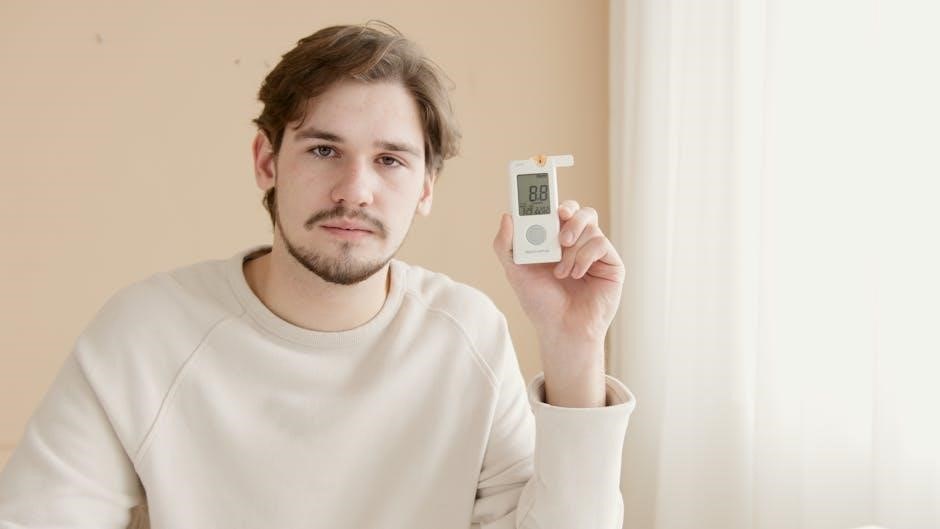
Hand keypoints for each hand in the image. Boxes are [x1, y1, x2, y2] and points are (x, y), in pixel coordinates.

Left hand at [493, 200, 624, 360]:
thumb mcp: (515, 272)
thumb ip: (505, 245)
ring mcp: (594, 251)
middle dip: (568, 213)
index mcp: (553, 240)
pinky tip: (576, 274)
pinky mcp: (610, 262)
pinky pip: (600, 242)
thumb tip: (506, 216)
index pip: (554, 211)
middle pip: (578, 210)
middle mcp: (575, 242)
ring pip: (589, 225)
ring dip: (572, 246)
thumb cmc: (539, 303)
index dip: (550, 199)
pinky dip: (585, 256)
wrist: (561, 330)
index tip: (541, 193)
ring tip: (561, 270)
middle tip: (558, 224)